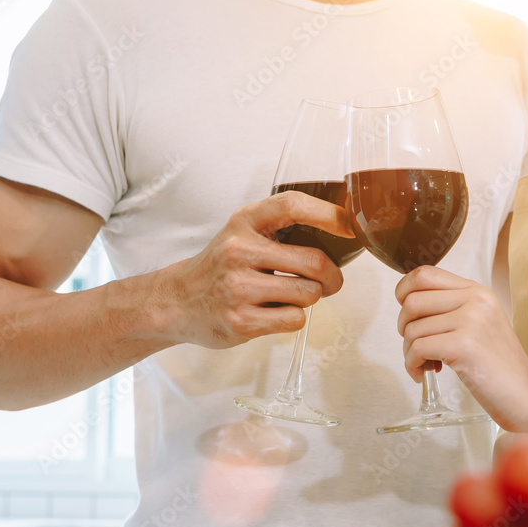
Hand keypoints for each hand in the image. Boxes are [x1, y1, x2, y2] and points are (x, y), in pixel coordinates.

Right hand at [158, 191, 353, 348]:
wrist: (177, 301)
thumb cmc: (222, 266)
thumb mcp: (243, 232)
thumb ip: (282, 228)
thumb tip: (342, 233)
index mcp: (244, 222)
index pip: (292, 205)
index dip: (328, 214)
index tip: (350, 227)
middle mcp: (239, 250)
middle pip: (314, 261)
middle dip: (331, 276)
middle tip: (329, 281)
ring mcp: (238, 287)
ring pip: (309, 294)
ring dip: (310, 298)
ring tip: (290, 295)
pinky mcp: (240, 321)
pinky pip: (295, 319)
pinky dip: (294, 318)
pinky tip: (274, 312)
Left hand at [395, 265, 527, 431]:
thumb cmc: (499, 365)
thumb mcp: (479, 323)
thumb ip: (451, 308)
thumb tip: (408, 304)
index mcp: (476, 291)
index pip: (425, 274)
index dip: (404, 291)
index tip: (406, 312)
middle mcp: (474, 300)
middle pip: (412, 301)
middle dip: (404, 328)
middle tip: (417, 346)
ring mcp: (470, 321)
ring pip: (412, 329)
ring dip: (410, 352)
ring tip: (426, 364)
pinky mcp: (463, 346)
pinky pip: (418, 349)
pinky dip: (413, 365)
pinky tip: (424, 373)